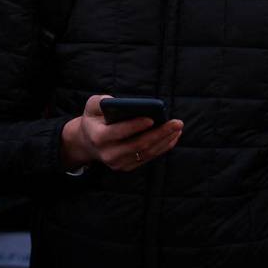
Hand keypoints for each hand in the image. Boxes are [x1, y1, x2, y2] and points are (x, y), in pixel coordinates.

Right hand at [61, 95, 182, 170]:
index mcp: (98, 137)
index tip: (152, 118)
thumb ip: (101, 101)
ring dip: (165, 140)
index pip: (118, 132)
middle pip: (138, 144)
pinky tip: (173, 136)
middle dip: (159, 133)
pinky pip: (149, 157)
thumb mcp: (92, 106)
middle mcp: (108, 154)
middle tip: (176, 122)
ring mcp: (119, 163)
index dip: (135, 126)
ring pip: (147, 152)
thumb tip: (119, 102)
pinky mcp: (128, 166)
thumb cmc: (94, 118)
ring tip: (178, 128)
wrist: (89, 141)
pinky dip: (163, 147)